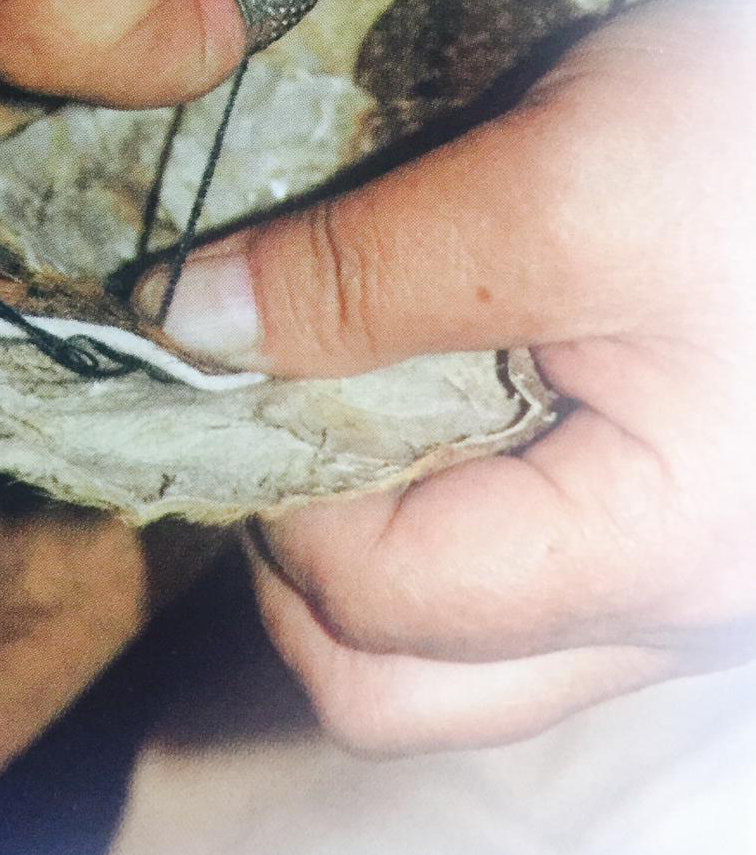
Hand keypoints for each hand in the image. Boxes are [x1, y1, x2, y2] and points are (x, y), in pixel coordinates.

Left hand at [138, 0, 755, 750]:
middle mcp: (667, 607)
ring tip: (356, 370)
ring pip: (453, 636)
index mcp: (656, 560)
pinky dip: (434, 485)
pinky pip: (513, 560)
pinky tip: (433, 364)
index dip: (267, 480)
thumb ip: (366, 272)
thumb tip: (185, 326)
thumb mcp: (567, 179)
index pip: (370, 607)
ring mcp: (669, 569)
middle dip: (300, 539)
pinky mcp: (668, 505)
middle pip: (400, 674)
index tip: (231, 349)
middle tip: (280, 385)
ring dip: (363, 515)